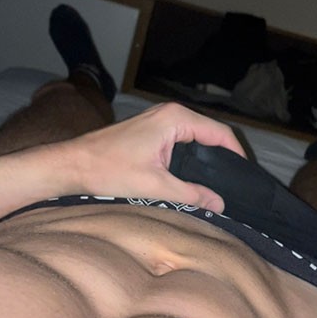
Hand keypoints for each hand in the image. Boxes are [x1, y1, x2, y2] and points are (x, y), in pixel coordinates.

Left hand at [75, 102, 245, 212]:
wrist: (72, 164)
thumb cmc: (108, 170)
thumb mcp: (155, 186)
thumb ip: (192, 194)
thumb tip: (220, 204)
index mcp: (175, 119)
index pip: (220, 133)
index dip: (236, 155)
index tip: (244, 178)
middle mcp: (170, 113)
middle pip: (210, 133)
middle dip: (223, 157)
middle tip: (233, 184)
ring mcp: (159, 120)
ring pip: (196, 137)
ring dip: (207, 157)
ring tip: (219, 182)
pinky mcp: (151, 130)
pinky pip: (182, 140)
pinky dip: (191, 156)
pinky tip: (194, 176)